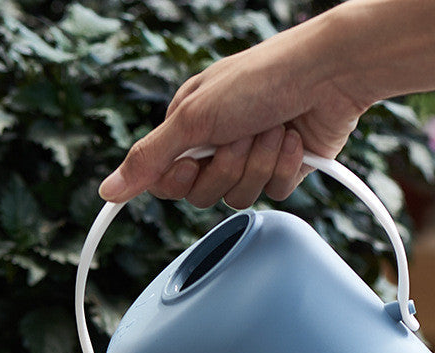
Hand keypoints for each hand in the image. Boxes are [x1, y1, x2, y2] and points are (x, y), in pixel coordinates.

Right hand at [99, 18, 367, 207]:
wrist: (329, 72)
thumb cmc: (260, 79)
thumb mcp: (193, 118)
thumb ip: (149, 159)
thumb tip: (106, 190)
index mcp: (188, 130)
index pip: (166, 183)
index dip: (181, 179)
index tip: (194, 159)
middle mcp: (216, 147)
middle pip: (204, 196)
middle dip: (228, 165)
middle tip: (242, 133)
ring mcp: (250, 160)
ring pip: (239, 198)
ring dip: (259, 162)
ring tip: (272, 129)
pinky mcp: (282, 170)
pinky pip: (274, 194)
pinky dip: (285, 167)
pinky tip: (293, 139)